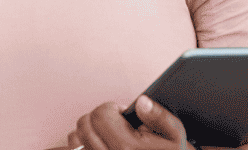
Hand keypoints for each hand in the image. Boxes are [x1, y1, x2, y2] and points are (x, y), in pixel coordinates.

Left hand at [65, 95, 193, 149]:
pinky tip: (97, 142)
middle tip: (115, 123)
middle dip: (98, 117)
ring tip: (106, 133)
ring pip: (75, 137)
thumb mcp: (174, 136)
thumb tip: (141, 102)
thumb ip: (159, 116)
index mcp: (126, 146)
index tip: (122, 114)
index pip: (100, 114)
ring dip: (87, 130)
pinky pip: (73, 149)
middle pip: (85, 123)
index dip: (112, 108)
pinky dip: (80, 143)